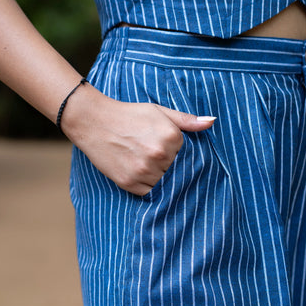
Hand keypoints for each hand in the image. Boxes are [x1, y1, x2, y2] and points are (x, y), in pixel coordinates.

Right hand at [62, 85, 215, 195]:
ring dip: (161, 178)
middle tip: (156, 158)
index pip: (188, 155)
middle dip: (171, 167)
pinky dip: (150, 188)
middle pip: (178, 171)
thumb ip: (186, 119)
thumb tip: (212, 122)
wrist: (94, 122)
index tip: (169, 151)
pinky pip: (150, 193)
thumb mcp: (158, 111)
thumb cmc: (128, 115)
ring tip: (148, 165)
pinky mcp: (130, 183)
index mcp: (171, 136)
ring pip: (165, 184)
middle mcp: (159, 154)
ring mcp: (144, 170)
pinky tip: (142, 175)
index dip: (179, 154)